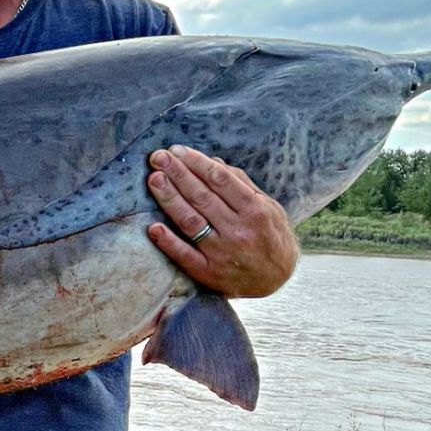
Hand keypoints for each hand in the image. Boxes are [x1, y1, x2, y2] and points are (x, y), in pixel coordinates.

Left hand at [146, 145, 297, 297]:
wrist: (277, 279)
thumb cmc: (271, 236)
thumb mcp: (269, 207)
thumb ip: (242, 184)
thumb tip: (213, 162)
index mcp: (255, 210)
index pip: (220, 180)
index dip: (196, 163)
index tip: (177, 150)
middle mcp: (238, 230)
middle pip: (202, 197)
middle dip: (178, 174)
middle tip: (158, 157)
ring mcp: (222, 253)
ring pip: (191, 222)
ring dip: (170, 199)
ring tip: (154, 179)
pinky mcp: (209, 273)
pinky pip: (185, 256)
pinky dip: (168, 242)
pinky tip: (153, 228)